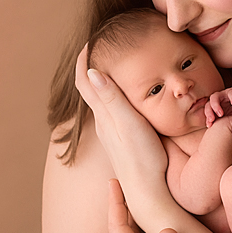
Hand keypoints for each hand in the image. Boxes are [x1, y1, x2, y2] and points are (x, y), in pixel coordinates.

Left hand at [75, 44, 167, 187]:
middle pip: (89, 89)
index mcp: (103, 115)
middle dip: (91, 65)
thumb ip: (112, 98)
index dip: (83, 59)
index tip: (90, 40)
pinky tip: (126, 98)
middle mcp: (103, 123)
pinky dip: (114, 95)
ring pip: (100, 100)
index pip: (84, 81)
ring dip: (102, 81)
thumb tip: (91, 71)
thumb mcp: (128, 123)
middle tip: (101, 46)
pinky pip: (112, 111)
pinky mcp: (123, 141)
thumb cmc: (142, 158)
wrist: (148, 192)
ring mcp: (112, 133)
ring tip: (112, 65)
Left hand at [205, 85, 231, 126]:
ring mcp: (224, 95)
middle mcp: (218, 101)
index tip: (209, 126)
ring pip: (215, 97)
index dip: (207, 119)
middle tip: (212, 119)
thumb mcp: (230, 119)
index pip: (207, 113)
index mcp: (216, 109)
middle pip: (208, 105)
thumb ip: (224, 125)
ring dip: (216, 105)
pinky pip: (231, 93)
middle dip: (209, 112)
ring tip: (220, 113)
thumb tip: (217, 139)